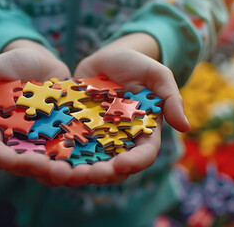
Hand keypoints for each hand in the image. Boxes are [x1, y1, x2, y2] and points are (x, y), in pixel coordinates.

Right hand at [0, 39, 79, 184]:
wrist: (42, 59)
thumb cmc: (11, 62)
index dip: (1, 158)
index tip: (13, 161)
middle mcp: (16, 140)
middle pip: (22, 163)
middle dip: (36, 170)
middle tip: (55, 171)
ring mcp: (40, 140)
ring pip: (46, 164)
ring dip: (58, 172)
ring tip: (73, 173)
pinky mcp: (62, 135)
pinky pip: (68, 152)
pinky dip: (77, 160)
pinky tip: (89, 164)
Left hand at [73, 33, 190, 179]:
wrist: (105, 58)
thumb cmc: (134, 64)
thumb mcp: (156, 74)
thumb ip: (171, 97)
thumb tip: (187, 127)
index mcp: (143, 132)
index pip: (144, 155)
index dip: (134, 163)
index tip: (120, 164)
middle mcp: (120, 141)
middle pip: (114, 167)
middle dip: (102, 174)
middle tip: (87, 175)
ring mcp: (97, 138)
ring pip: (90, 163)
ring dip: (78, 171)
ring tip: (65, 173)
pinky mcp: (76, 131)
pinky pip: (68, 147)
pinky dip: (60, 156)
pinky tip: (47, 157)